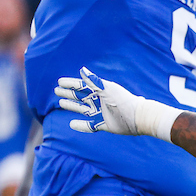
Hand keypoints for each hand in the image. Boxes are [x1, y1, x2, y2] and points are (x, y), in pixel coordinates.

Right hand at [55, 67, 180, 139]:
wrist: (138, 118)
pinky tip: (72, 124)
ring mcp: (102, 113)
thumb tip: (82, 70)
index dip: (71, 84)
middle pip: (81, 97)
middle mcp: (100, 101)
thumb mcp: (108, 90)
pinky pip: (91, 126)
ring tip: (62, 103)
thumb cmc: (124, 101)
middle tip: (57, 91)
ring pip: (83, 109)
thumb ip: (94, 81)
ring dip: (72, 106)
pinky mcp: (105, 125)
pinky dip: (81, 125)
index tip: (59, 82)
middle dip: (69, 93)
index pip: (82, 86)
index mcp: (101, 91)